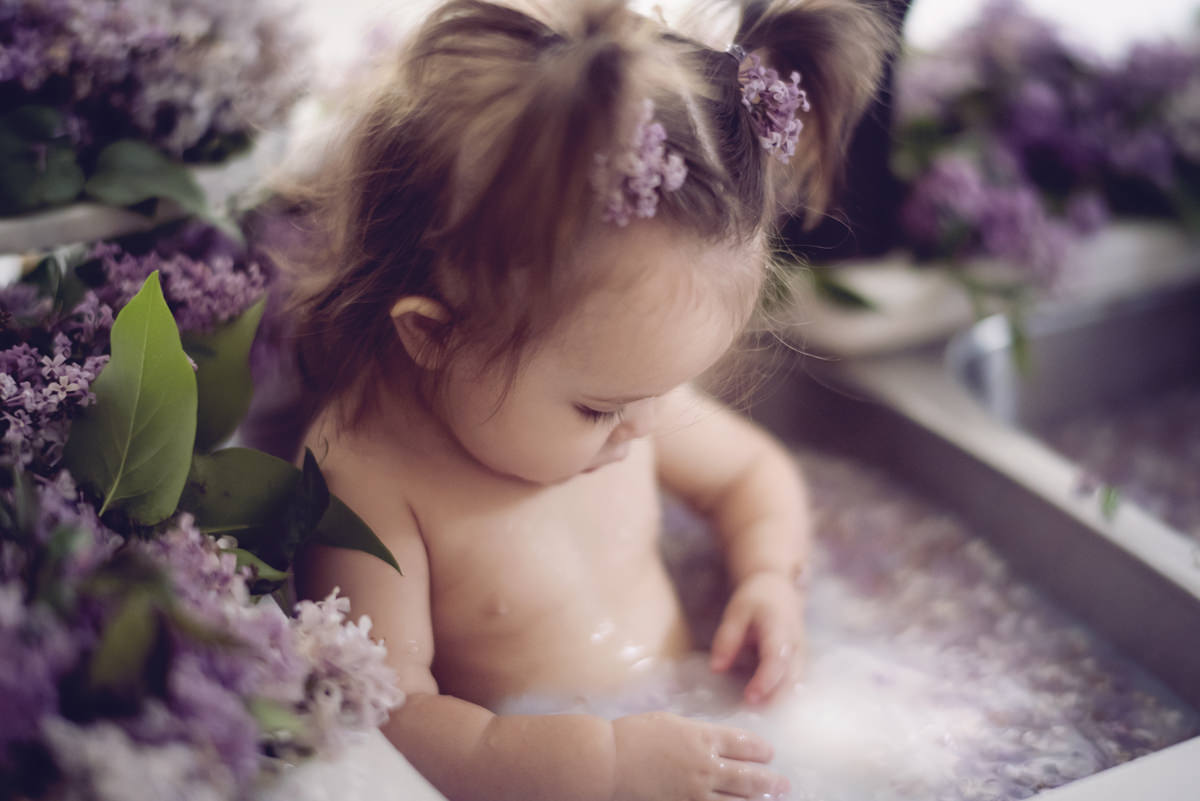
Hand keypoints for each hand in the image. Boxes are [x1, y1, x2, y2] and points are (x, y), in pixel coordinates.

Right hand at [610, 712, 788, 800]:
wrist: (609, 760)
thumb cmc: (634, 736)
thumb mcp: (670, 723)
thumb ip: (695, 733)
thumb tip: (712, 742)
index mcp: (702, 737)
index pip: (744, 744)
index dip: (761, 750)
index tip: (769, 753)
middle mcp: (705, 765)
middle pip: (749, 776)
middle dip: (770, 781)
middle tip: (783, 785)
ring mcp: (696, 791)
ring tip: (771, 800)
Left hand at [710, 570, 804, 704]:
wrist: (778, 589)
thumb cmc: (756, 599)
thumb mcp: (736, 612)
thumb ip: (727, 639)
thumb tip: (716, 669)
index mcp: (780, 628)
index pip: (776, 660)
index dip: (765, 681)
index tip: (749, 698)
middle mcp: (796, 645)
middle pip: (790, 679)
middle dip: (772, 699)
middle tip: (748, 714)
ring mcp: (802, 655)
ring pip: (795, 685)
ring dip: (777, 701)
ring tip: (754, 714)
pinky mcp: (800, 663)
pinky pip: (794, 684)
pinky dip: (781, 697)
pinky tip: (763, 707)